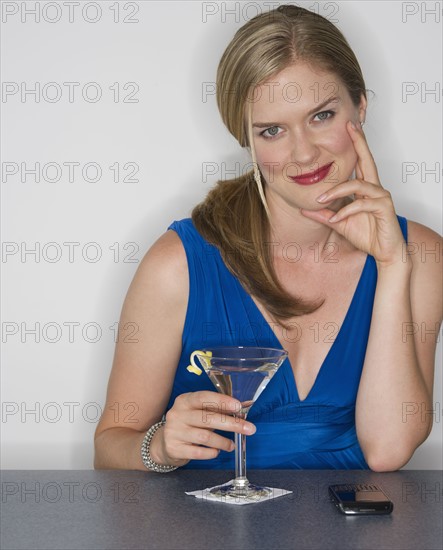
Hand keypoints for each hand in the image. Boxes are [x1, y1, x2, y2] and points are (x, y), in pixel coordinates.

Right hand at [152, 391, 255, 466]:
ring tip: (232, 445)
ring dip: (223, 441)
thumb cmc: (188, 424)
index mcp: (184, 400)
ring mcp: (174, 431)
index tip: (238, 406)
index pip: (204, 398)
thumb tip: (242, 410)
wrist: (164, 443)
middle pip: (207, 418)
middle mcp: (177, 414)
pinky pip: (198, 452)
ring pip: (204, 436)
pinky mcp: (174, 448)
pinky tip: (217, 452)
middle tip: (249, 429)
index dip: (222, 401)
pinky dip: (211, 452)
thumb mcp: (198, 413)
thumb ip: (216, 410)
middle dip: (231, 423)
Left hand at [301, 121, 405, 267]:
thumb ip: (324, 215)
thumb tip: (304, 209)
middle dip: (358, 142)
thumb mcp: (339, 223)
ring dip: (337, 191)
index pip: (360, 162)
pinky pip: (362, 203)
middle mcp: (375, 188)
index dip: (355, 145)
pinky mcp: (384, 208)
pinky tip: (337, 218)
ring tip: (321, 199)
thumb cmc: (367, 235)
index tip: (348, 128)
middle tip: (350, 126)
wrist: (384, 252)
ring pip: (358, 184)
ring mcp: (381, 196)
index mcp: (365, 188)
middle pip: (367, 160)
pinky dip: (346, 211)